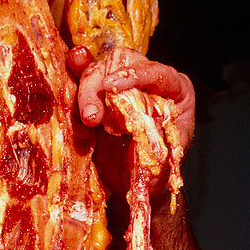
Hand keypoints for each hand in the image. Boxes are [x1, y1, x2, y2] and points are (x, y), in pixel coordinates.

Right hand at [67, 46, 194, 201]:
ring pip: (101, 70)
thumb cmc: (156, 173)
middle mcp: (148, 81)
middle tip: (92, 117)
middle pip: (123, 64)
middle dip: (102, 87)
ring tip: (88, 118)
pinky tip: (74, 62)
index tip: (112, 87)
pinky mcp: (100, 96)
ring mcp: (122, 86)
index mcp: (175, 91)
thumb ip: (156, 142)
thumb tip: (141, 126)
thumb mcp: (164, 161)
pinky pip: (87, 76)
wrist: (136, 188)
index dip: (133, 76)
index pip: (156, 72)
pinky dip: (77, 70)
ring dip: (88, 91)